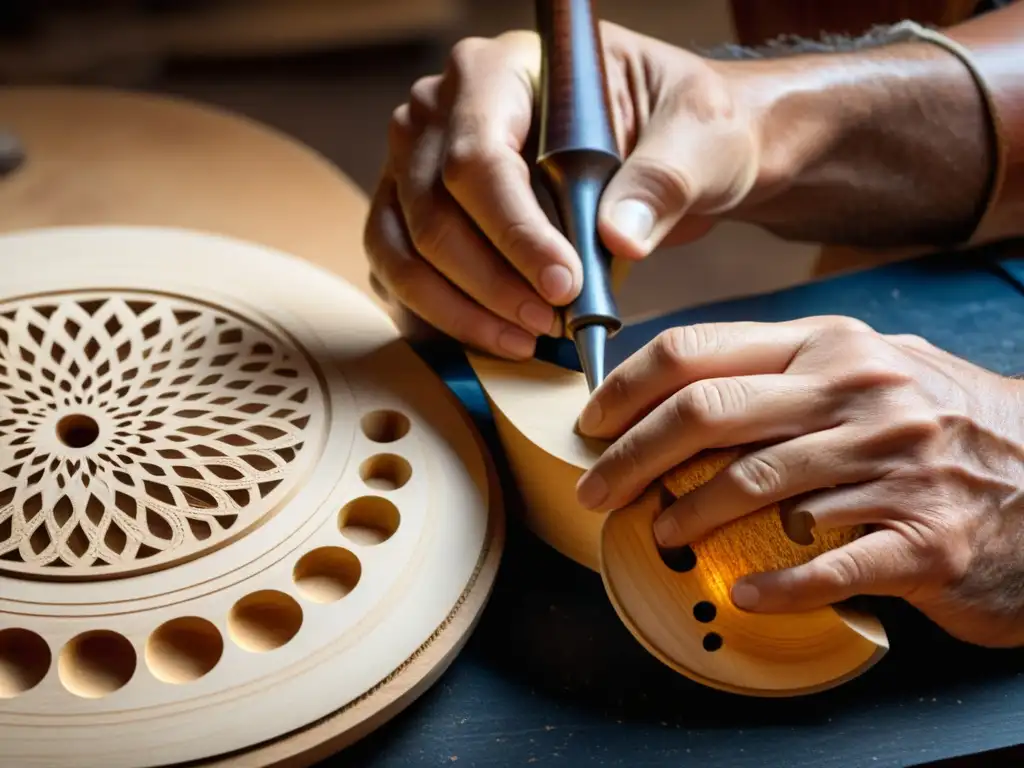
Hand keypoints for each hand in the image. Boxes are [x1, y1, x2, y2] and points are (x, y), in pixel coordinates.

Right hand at [363, 24, 761, 358]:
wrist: (671, 149)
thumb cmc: (678, 128)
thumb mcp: (700, 133)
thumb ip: (664, 177)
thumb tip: (617, 237)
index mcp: (499, 70)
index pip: (479, 157)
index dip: (514, 231)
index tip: (565, 284)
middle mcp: (441, 113)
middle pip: (433, 210)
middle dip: (491, 282)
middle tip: (549, 324)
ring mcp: (417, 165)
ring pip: (407, 250)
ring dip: (462, 308)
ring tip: (527, 339)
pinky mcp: (415, 216)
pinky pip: (401, 273)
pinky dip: (443, 316)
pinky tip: (496, 337)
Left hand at [575, 316, 1023, 647]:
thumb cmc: (935, 422)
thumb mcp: (862, 370)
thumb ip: (776, 373)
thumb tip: (671, 392)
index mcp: (829, 346)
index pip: (698, 353)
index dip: (627, 389)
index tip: (592, 424)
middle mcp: (858, 394)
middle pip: (708, 415)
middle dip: (631, 457)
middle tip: (595, 489)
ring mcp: (894, 465)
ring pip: (755, 488)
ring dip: (689, 517)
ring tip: (660, 534)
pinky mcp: (924, 539)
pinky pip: (826, 565)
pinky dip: (773, 585)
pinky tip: (742, 592)